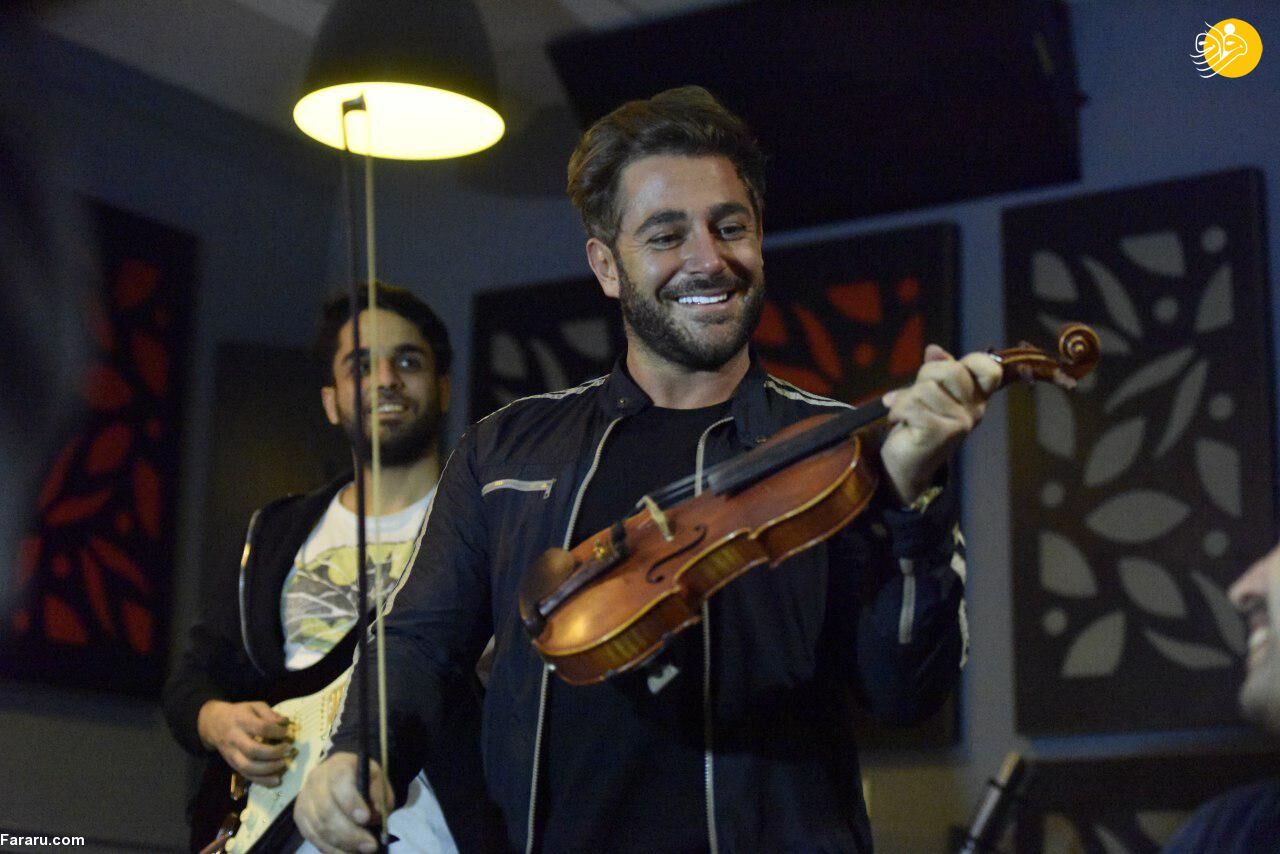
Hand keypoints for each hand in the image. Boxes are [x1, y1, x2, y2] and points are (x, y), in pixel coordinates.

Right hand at [196, 699, 292, 785]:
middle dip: (273, 752)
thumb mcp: (254, 706)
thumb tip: (285, 722)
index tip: (286, 732)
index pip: (261, 728)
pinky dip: (261, 780)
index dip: (276, 731)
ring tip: (283, 763)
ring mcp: (232, 754)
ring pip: (248, 767)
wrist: (213, 724)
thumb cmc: (239, 714)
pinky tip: (276, 780)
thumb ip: (269, 713)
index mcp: (241, 721)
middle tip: (288, 749)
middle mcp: (235, 739)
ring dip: (268, 769)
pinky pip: (246, 776)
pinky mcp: (232, 765)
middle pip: (253, 750)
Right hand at [295, 752, 393, 853]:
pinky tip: (346, 853)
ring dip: (341, 844)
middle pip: (326, 809)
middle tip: (370, 845)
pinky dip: (330, 849)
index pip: (339, 780)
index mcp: (338, 765)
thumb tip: (376, 813)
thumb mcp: (378, 779)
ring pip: (318, 827)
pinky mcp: (300, 817)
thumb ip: (379, 794)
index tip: (366, 818)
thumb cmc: (363, 780)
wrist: (343, 778)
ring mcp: (305, 799)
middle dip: (349, 832)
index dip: (351, 801)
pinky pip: (312, 837)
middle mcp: (316, 780)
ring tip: (362, 851)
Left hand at [879, 344, 1002, 504]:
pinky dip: (898, 410)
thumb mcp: (929, 393)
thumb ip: (936, 371)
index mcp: (976, 397)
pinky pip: (913, 405)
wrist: (908, 465)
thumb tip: (934, 349)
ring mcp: (960, 422)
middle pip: (950, 370)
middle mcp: (975, 410)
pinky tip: (898, 421)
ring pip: (926, 388)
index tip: (947, 369)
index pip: (989, 368)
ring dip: (906, 398)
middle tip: (916, 396)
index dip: (969, 361)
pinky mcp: (942, 433)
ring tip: (905, 413)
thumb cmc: (919, 425)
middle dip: (924, 377)